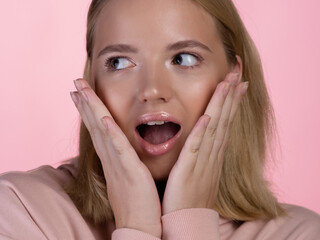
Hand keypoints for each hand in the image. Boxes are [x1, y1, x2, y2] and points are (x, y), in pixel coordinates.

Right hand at [70, 79, 161, 237]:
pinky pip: (118, 149)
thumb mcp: (128, 175)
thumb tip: (123, 151)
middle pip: (95, 125)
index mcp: (112, 158)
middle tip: (75, 83)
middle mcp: (110, 157)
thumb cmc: (137, 201)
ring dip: (92, 109)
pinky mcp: (129, 170)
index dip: (89, 110)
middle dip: (85, 103)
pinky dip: (109, 133)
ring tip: (81, 90)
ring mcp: (117, 163)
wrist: (139, 225)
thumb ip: (124, 160)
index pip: (98, 129)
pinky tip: (102, 118)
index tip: (81, 94)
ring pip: (102, 131)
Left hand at [162, 73, 247, 214]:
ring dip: (221, 106)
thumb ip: (201, 150)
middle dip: (231, 95)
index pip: (224, 122)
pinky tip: (207, 116)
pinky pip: (196, 148)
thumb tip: (203, 134)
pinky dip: (203, 132)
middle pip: (224, 120)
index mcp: (212, 153)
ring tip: (228, 84)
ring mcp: (202, 161)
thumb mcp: (199, 168)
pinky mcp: (188, 170)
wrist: (186, 220)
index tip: (237, 82)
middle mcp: (211, 154)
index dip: (231, 101)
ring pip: (214, 128)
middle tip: (238, 73)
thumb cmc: (190, 194)